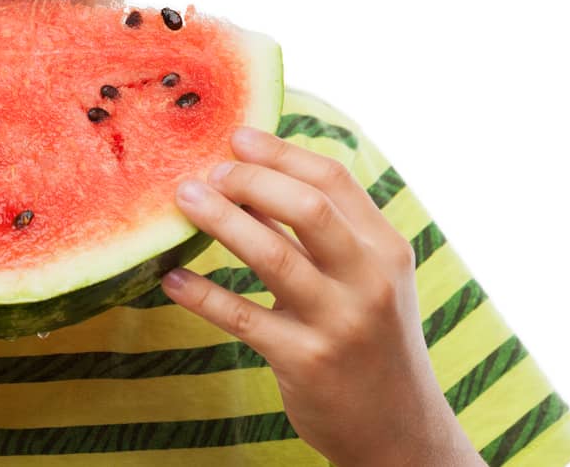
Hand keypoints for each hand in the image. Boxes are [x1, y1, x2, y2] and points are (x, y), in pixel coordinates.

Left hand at [161, 127, 482, 466]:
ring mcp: (339, 321)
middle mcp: (369, 280)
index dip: (281, 152)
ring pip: (272, 255)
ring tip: (183, 200)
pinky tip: (170, 280)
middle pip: (307, 206)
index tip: (237, 136)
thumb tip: (254, 178)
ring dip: (220, 221)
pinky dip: (200, 294)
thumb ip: (325, 233)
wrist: (400, 432)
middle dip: (250, 180)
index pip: (333, 179)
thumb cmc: (372, 342)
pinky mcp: (306, 361)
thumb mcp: (367, 280)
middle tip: (208, 172)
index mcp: (385, 248)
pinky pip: (242, 317)